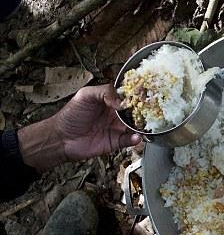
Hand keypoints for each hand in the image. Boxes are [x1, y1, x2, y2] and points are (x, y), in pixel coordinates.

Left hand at [19, 84, 141, 170]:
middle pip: (136, 111)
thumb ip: (104, 92)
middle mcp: (116, 113)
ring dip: (141, 125)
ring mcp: (117, 127)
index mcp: (109, 99)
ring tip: (144, 124)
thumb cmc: (71, 115)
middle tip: (150, 110)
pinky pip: (130, 140)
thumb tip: (123, 102)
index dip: (136, 94)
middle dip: (143, 110)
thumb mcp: (85, 95)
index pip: (128, 95)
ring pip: (136, 126)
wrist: (62, 138)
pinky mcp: (117, 141)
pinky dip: (135, 139)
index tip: (144, 94)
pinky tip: (135, 137)